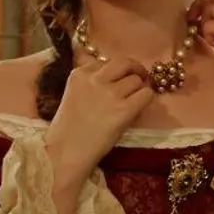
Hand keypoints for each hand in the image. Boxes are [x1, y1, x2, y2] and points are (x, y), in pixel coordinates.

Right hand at [45, 59, 153, 175]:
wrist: (66, 151)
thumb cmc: (68, 128)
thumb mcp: (74, 94)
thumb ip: (91, 82)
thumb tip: (116, 76)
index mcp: (79, 74)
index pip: (105, 61)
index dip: (115, 71)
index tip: (117, 80)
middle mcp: (95, 79)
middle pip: (125, 63)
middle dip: (134, 69)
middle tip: (140, 78)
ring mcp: (111, 93)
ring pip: (137, 80)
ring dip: (139, 88)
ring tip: (133, 100)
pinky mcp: (124, 109)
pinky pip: (146, 95)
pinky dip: (147, 99)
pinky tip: (139, 107)